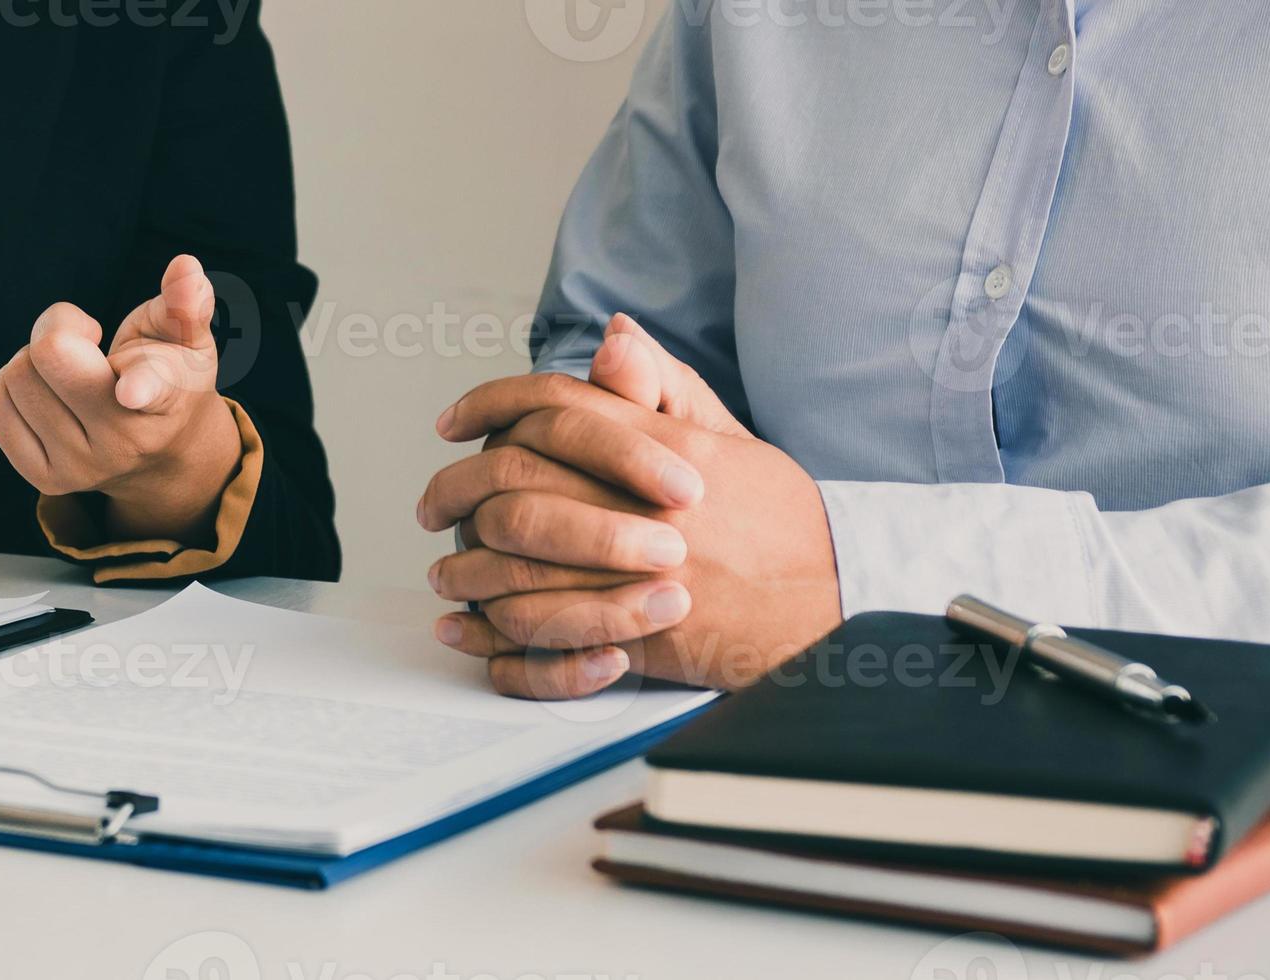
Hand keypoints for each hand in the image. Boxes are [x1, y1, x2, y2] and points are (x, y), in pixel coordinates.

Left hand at [0, 255, 244, 540]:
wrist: (161, 453)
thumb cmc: (169, 377)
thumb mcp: (188, 339)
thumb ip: (186, 301)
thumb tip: (185, 266)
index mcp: (165, 398)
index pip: (149, 387)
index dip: (138, 385)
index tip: (130, 391)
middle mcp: (122, 442)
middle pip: (48, 352)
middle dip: (58, 329)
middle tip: (87, 343)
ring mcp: (80, 467)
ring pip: (15, 376)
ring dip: (35, 359)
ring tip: (72, 373)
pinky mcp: (43, 478)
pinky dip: (13, 384)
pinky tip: (48, 392)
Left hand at [419, 315, 839, 697]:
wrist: (837, 597)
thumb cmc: (778, 518)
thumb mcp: (727, 436)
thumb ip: (663, 386)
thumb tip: (613, 333)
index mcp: (662, 447)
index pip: (554, 407)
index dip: (490, 405)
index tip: (452, 422)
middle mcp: (643, 504)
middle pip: (518, 480)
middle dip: (457, 489)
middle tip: (432, 506)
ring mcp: (639, 572)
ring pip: (519, 560)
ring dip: (467, 566)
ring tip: (446, 569)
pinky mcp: (639, 636)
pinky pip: (548, 632)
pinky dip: (498, 634)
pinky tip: (470, 628)